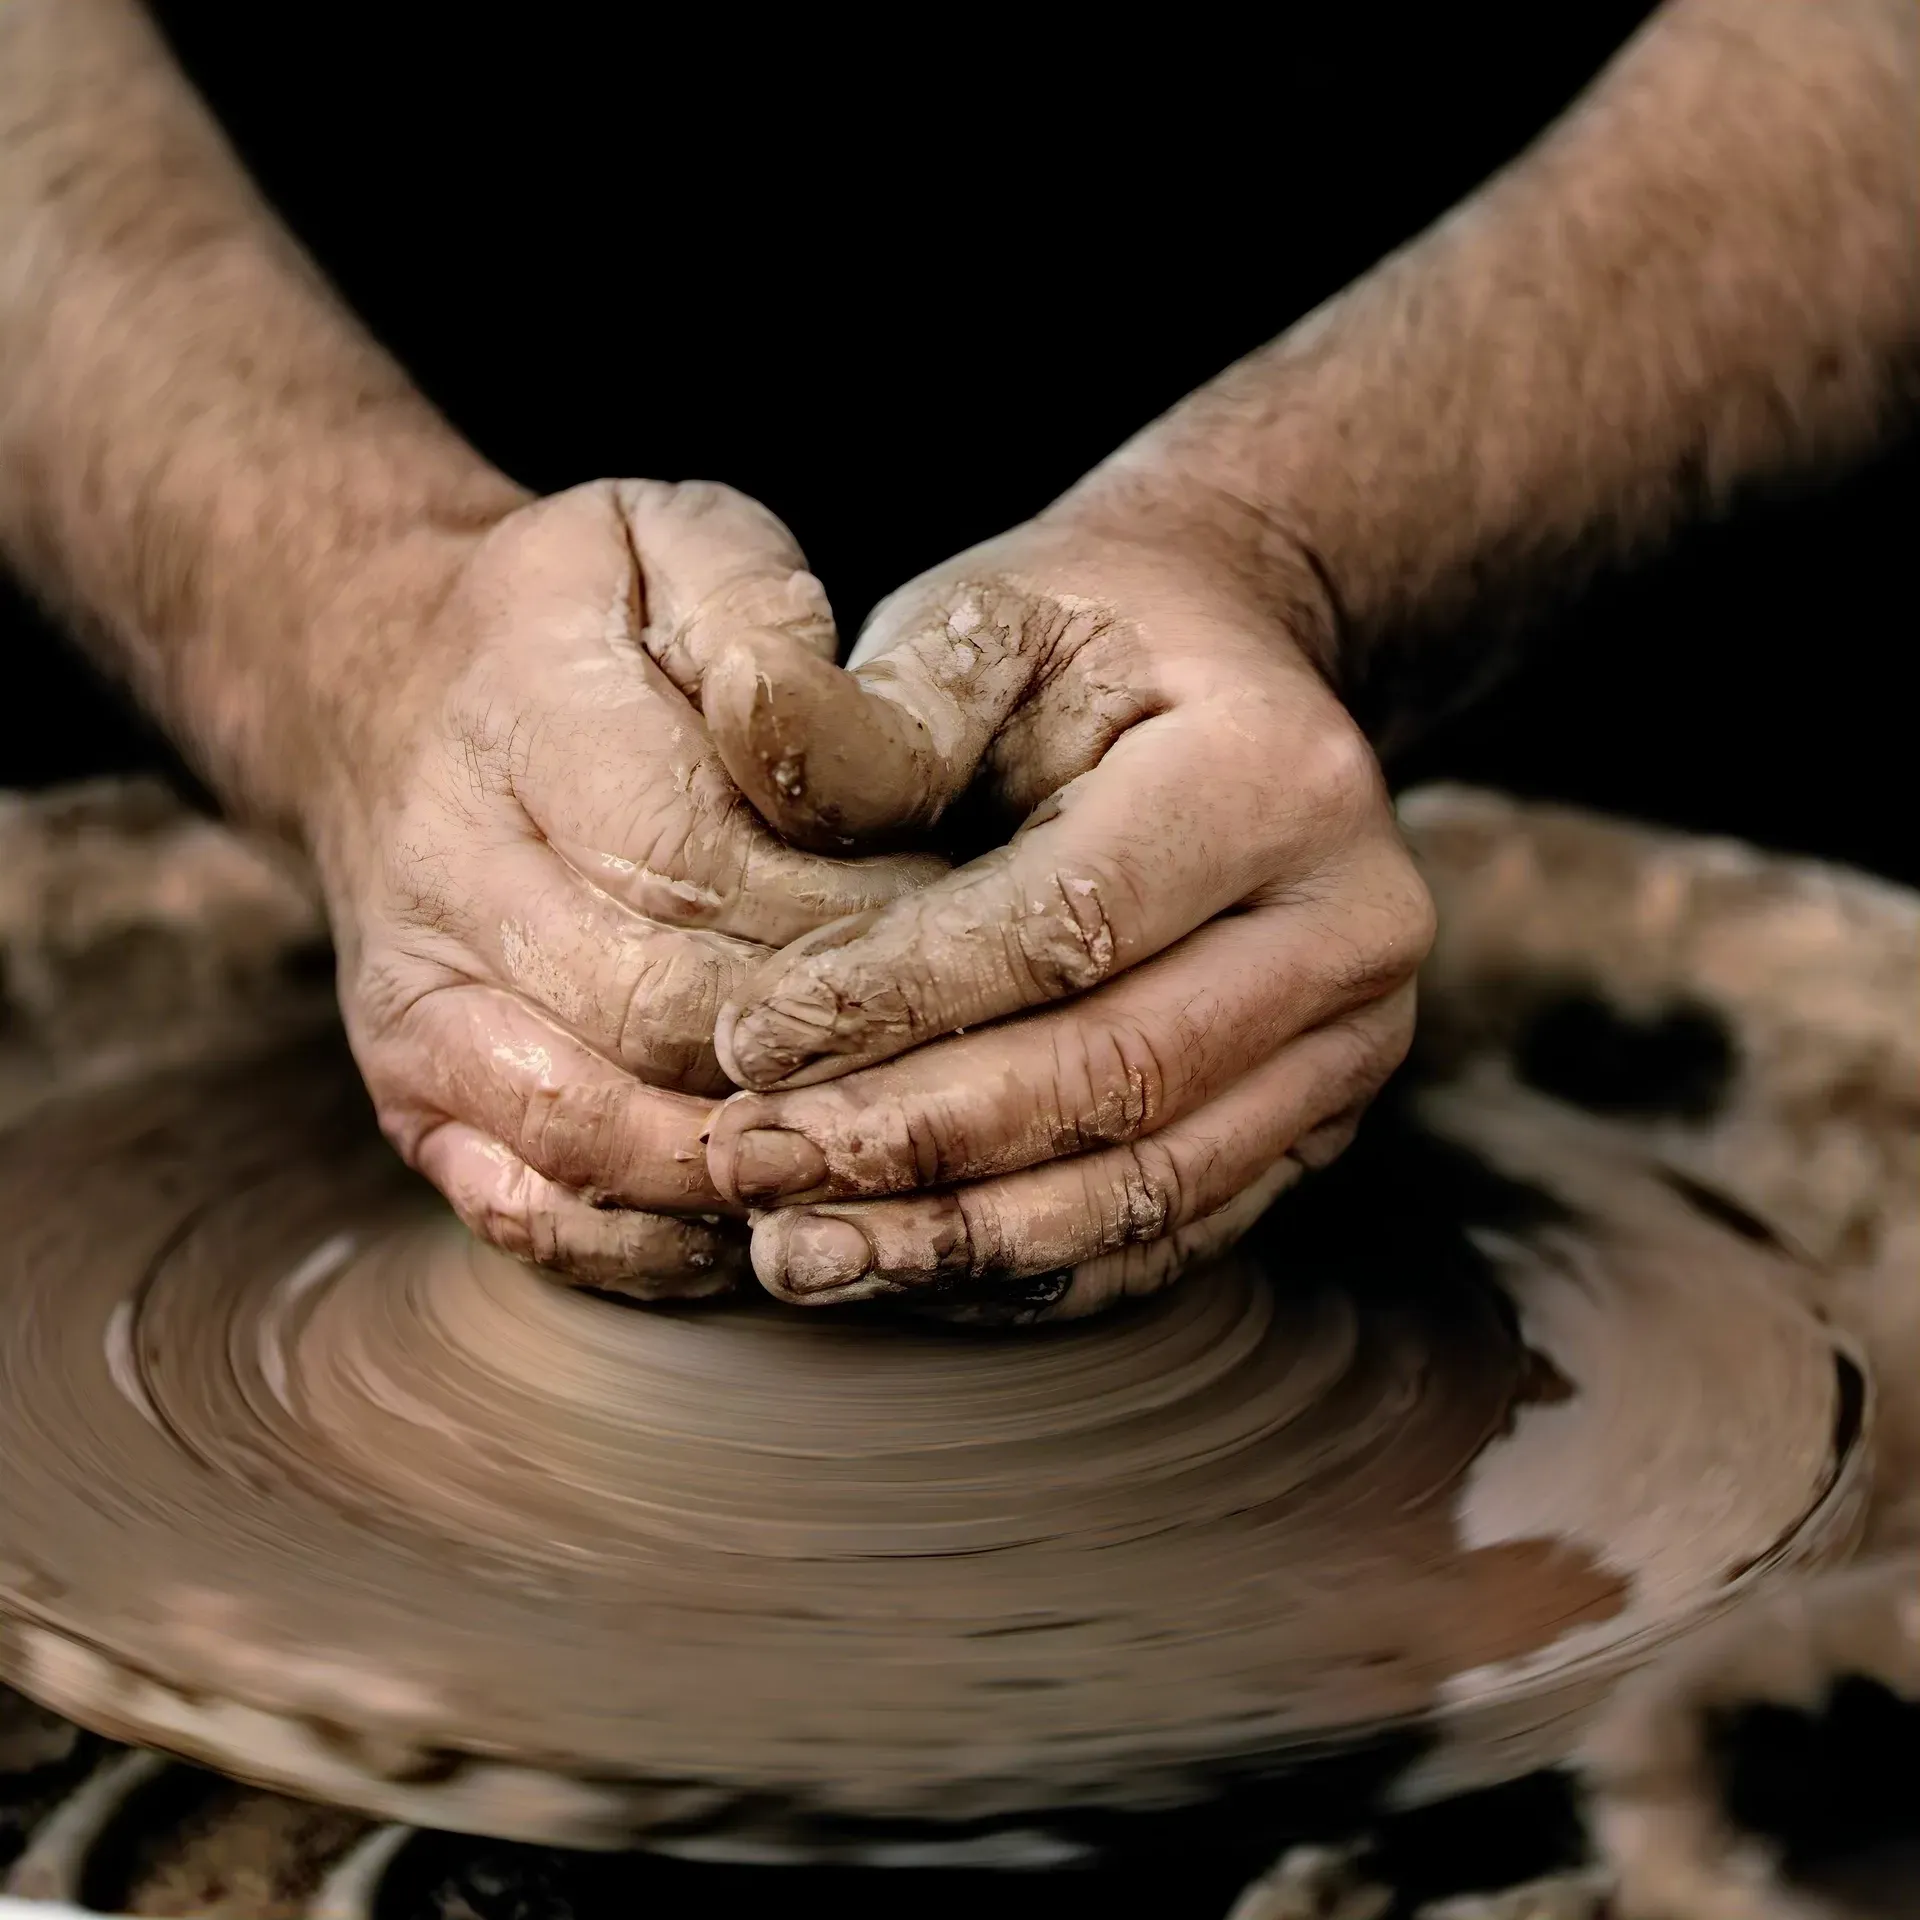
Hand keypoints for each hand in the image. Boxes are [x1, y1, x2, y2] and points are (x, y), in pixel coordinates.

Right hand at [307, 480, 937, 1294]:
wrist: (388, 692)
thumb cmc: (578, 620)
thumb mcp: (675, 539)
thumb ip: (762, 620)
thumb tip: (813, 743)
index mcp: (528, 724)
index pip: (704, 870)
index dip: (848, 933)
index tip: (968, 945)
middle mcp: (451, 882)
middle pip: (666, 1019)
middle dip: (830, 1060)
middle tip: (962, 1070)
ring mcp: (419, 1009)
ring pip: (602, 1141)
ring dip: (758, 1172)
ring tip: (889, 1163)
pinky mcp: (416, 1096)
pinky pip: (533, 1214)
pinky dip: (658, 1247)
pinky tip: (767, 1223)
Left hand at [699, 514, 1433, 1318]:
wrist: (1222, 679)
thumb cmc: (1080, 646)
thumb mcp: (986, 623)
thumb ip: (880, 713)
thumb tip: (744, 740)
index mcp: (1279, 776)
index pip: (1072, 922)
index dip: (902, 998)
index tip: (745, 1046)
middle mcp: (1352, 924)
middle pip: (1120, 1077)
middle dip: (917, 1143)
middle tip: (750, 1171)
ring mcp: (1350, 1042)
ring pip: (1150, 1186)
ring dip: (961, 1239)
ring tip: (800, 1256)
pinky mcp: (1315, 1121)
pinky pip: (1172, 1230)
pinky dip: (1030, 1268)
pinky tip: (901, 1272)